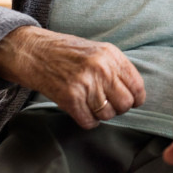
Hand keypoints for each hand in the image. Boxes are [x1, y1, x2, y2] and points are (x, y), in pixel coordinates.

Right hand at [0, 26, 145, 128]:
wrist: (34, 52)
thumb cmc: (68, 52)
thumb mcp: (98, 51)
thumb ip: (116, 68)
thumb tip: (135, 93)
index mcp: (111, 55)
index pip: (137, 86)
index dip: (136, 98)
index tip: (131, 101)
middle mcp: (101, 69)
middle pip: (125, 103)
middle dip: (119, 108)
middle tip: (108, 104)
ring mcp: (86, 84)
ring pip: (108, 115)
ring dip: (102, 115)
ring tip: (92, 105)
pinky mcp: (70, 98)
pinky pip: (89, 121)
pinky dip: (88, 121)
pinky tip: (82, 111)